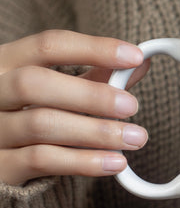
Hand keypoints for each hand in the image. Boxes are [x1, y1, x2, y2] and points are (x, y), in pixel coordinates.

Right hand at [0, 30, 150, 184]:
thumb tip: (139, 63)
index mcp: (6, 64)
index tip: (134, 56)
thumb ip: (95, 77)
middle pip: (34, 83)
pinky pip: (41, 160)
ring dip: (96, 131)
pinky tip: (114, 162)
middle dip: (90, 94)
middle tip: (131, 106)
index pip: (47, 46)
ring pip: (41, 124)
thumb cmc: (31, 117)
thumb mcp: (58, 92)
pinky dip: (84, 161)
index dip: (93, 49)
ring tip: (134, 138)